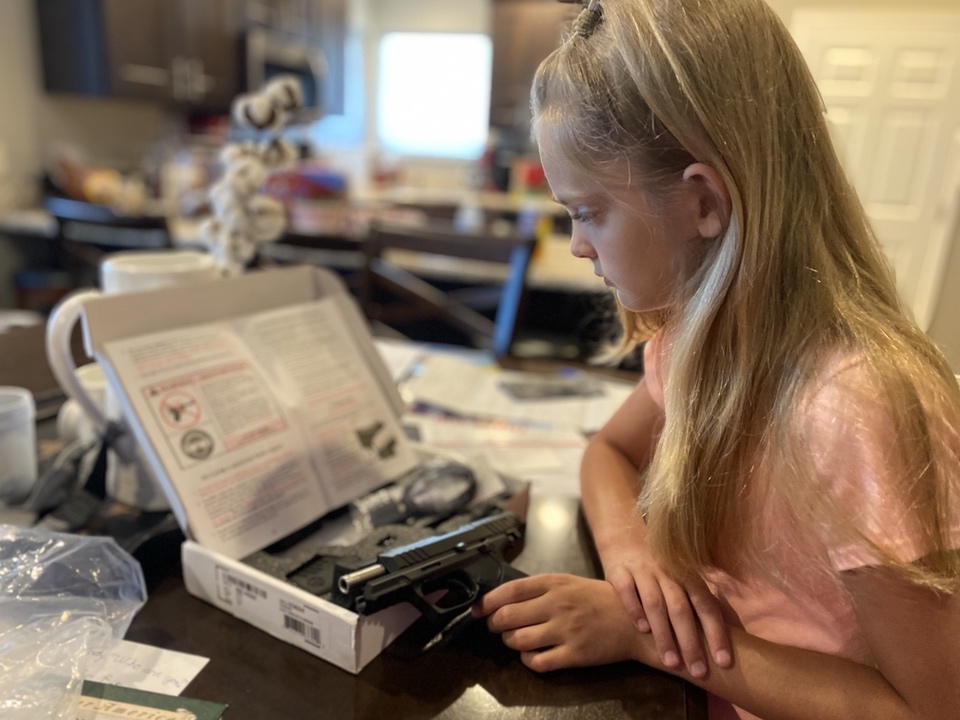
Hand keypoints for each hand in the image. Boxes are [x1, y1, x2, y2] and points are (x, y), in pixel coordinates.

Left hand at [473, 574, 642, 672]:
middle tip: (496, 627)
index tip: (479, 609)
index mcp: (554, 584)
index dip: (488, 602)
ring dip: (510, 643)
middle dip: (495, 625)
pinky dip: (528, 661)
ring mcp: (565, 630)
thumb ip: (539, 590)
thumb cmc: (600, 600)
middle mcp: (557, 605)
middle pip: (507, 617)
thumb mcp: (569, 583)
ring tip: (515, 640)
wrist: (634, 620)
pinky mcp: (574, 654)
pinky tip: (533, 655)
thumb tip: (505, 599)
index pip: (510, 591)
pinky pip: (537, 661)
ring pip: (518, 640)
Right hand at [602, 543, 730, 677]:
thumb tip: (731, 638)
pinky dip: (635, 609)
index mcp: (687, 575)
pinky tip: (642, 629)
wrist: (624, 540)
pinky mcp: (619, 571)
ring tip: (670, 662)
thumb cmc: (660, 572)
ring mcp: (643, 570)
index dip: (716, 633)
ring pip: (655, 602)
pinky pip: (627, 590)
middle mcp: (667, 571)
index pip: (706, 605)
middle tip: (697, 671)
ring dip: (664, 634)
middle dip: (691, 642)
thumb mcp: (681, 580)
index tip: (723, 661)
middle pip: (681, 608)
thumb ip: (698, 602)